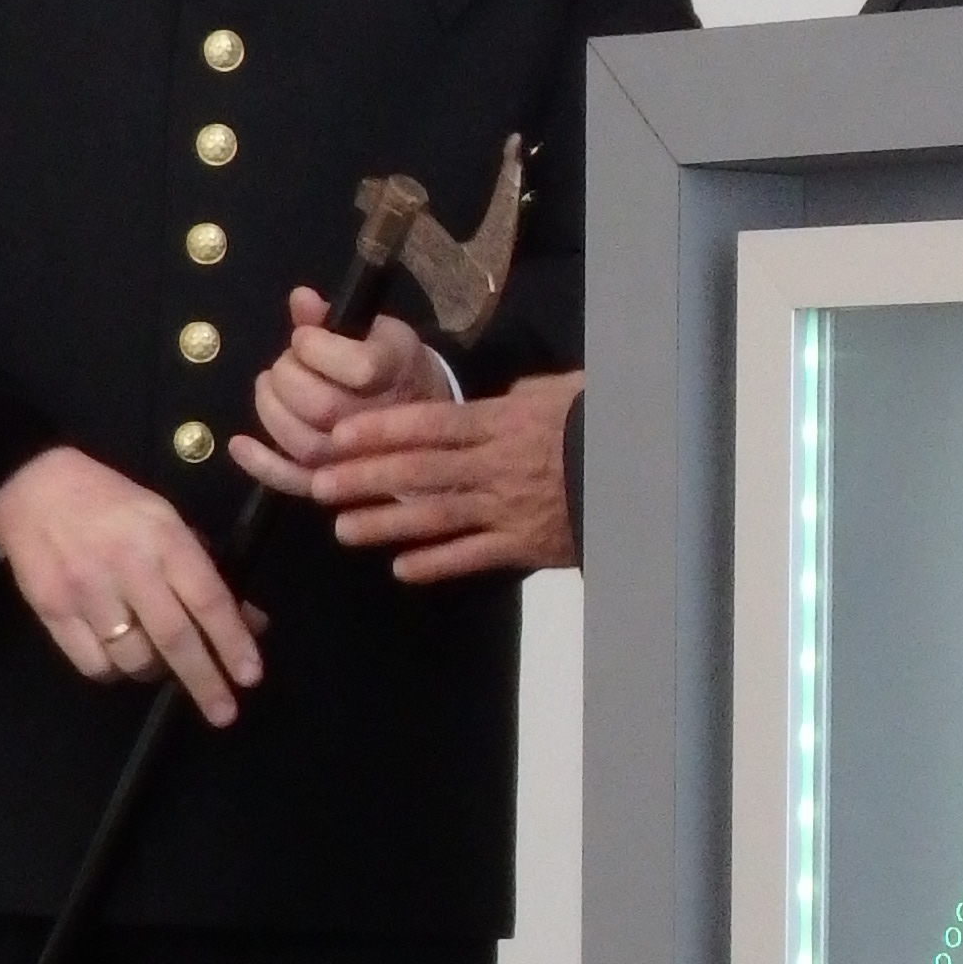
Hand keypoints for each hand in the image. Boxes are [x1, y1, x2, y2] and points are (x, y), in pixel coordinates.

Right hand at [0, 446, 263, 722]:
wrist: (32, 486)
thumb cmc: (112, 504)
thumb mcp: (165, 520)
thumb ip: (203, 570)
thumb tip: (248, 621)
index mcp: (163, 537)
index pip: (207, 599)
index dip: (232, 642)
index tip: (249, 676)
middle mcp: (128, 565)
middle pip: (174, 637)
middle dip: (204, 681)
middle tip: (224, 712)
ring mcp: (87, 591)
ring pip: (133, 659)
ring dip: (156, 673)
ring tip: (161, 665)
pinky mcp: (53, 610)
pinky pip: (94, 664)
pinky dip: (114, 671)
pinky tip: (119, 658)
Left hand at [234, 289, 447, 497]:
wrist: (420, 410)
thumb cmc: (389, 362)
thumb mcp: (371, 329)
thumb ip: (332, 317)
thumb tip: (300, 298)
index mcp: (398, 371)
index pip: (358, 367)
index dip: (316, 347)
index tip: (306, 337)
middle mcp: (385, 420)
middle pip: (323, 407)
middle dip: (288, 378)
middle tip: (285, 364)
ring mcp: (362, 457)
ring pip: (307, 445)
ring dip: (271, 411)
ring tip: (268, 388)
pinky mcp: (339, 482)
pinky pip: (298, 481)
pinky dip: (262, 464)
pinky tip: (238, 444)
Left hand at [244, 370, 581, 582]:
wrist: (643, 475)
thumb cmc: (600, 427)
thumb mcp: (563, 394)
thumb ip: (524, 396)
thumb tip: (502, 397)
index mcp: (502, 424)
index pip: (431, 425)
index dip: (381, 430)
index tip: (339, 435)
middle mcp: (496, 467)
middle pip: (421, 472)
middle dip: (366, 478)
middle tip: (319, 485)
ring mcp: (508, 509)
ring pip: (437, 518)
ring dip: (387, 524)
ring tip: (344, 529)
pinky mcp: (525, 544)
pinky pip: (473, 556)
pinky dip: (437, 563)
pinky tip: (402, 569)